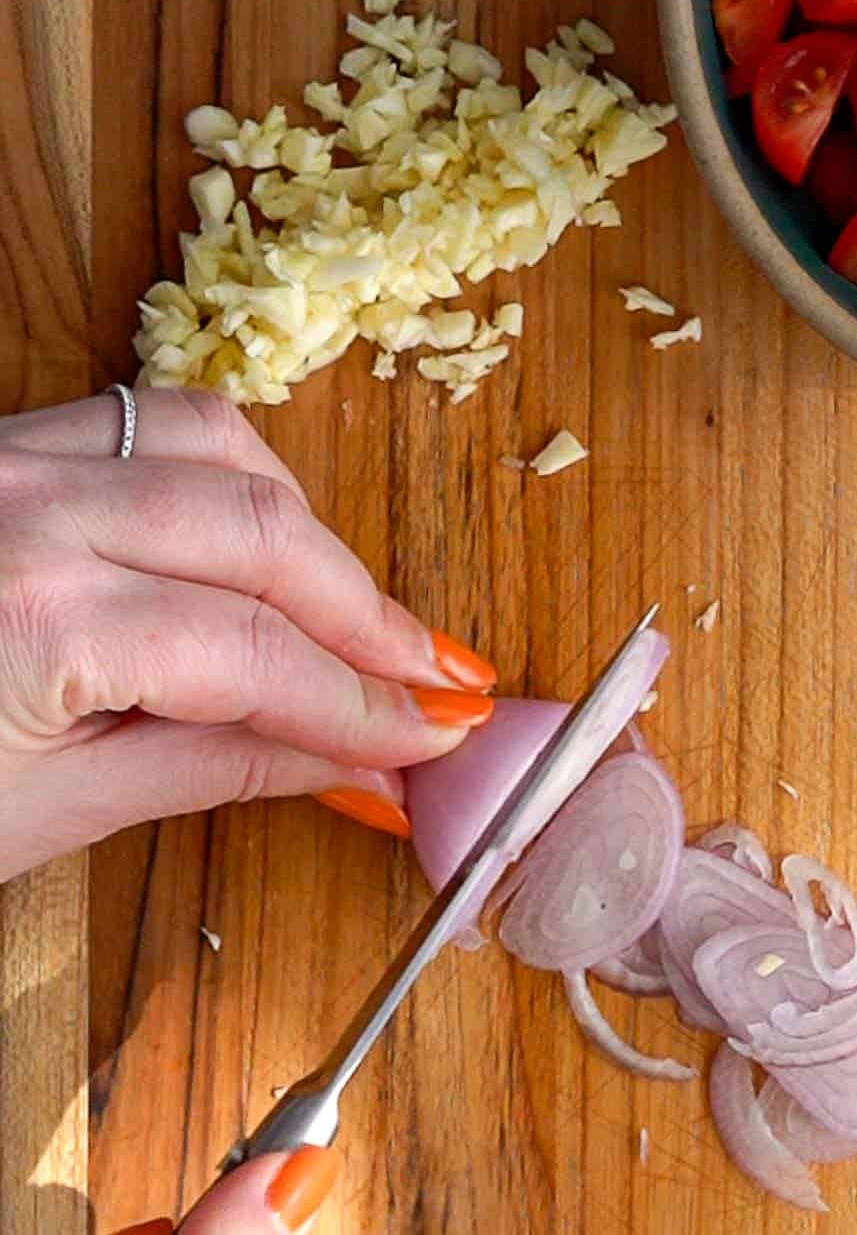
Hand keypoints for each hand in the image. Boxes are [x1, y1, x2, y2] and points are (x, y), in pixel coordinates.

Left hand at [0, 389, 496, 879]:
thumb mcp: (48, 811)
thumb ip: (218, 768)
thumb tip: (358, 768)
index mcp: (37, 618)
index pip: (260, 653)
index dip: (365, 703)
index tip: (432, 736)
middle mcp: (31, 508)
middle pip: (266, 534)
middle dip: (369, 616)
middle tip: (435, 682)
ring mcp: (9, 458)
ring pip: (220, 447)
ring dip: (308, 533)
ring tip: (357, 618)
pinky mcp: (2, 443)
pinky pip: (152, 423)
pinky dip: (233, 478)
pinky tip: (263, 544)